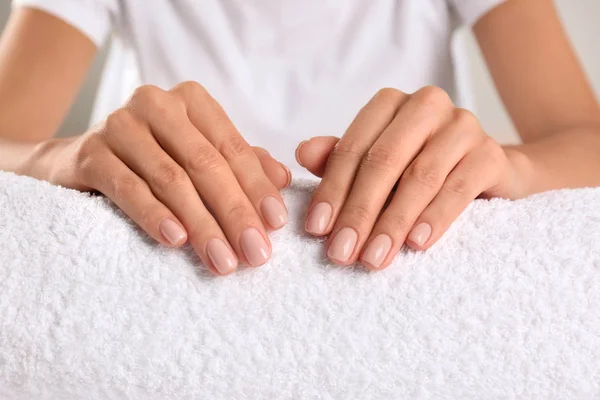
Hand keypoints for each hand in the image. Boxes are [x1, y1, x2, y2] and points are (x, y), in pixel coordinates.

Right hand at [27, 82, 290, 274]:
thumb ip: (241, 163)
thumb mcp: (201, 156)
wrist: (82, 160)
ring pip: (171, 180)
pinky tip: (175, 240)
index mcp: (191, 101)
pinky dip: (154, 214)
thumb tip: (284, 180)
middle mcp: (157, 104)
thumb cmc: (155, 159)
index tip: (277, 225)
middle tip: (256, 254)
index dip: (257, 187)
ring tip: (223, 260)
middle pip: (205, 165)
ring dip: (202, 224)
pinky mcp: (90, 153)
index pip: (232, 148)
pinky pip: (128, 187)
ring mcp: (120, 125)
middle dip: (235, 213)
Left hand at [296, 87, 525, 269]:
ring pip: (419, 178)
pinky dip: (435, 217)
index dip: (331, 190)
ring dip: (393, 223)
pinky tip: (416, 244)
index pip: (352, 148)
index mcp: (390, 104)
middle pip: (383, 162)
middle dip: (359, 212)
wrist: (486, 169)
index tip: (316, 230)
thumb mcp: (377, 162)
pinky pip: (458, 188)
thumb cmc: (419, 164)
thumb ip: (341, 158)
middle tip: (341, 253)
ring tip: (374, 258)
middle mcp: (426, 105)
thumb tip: (302, 153)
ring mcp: (462, 126)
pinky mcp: (490, 153)